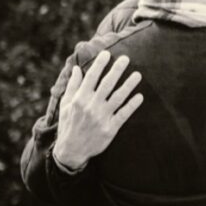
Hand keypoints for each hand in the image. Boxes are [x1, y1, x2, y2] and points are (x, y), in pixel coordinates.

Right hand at [53, 51, 143, 171]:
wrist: (71, 151)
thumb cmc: (68, 124)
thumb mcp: (65, 105)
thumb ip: (72, 86)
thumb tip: (76, 68)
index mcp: (79, 99)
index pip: (91, 77)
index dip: (99, 65)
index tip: (107, 54)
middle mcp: (91, 106)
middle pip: (107, 84)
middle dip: (117, 70)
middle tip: (126, 58)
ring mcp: (101, 118)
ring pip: (118, 97)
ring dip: (129, 85)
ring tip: (138, 75)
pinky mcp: (110, 129)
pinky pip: (123, 114)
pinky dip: (132, 105)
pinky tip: (140, 96)